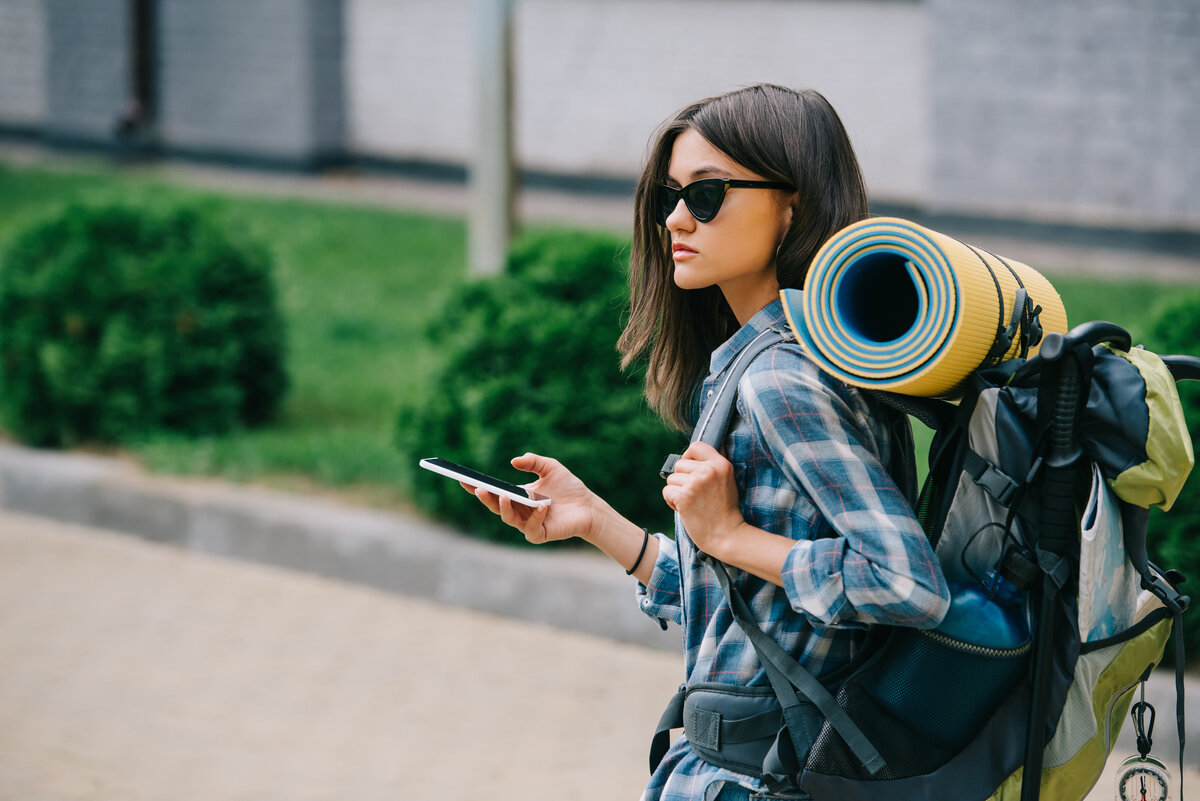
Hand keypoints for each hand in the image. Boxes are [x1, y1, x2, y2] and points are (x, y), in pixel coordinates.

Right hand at [462, 453, 598, 544]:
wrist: (588, 506)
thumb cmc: (568, 487)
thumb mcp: (550, 467)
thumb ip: (533, 461)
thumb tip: (513, 461)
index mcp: (517, 495)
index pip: (493, 492)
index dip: (476, 487)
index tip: (462, 479)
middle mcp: (519, 510)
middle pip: (496, 506)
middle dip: (486, 498)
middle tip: (479, 488)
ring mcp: (527, 523)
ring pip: (509, 519)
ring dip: (505, 508)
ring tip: (504, 495)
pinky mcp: (540, 534)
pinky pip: (531, 528)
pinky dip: (535, 517)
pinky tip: (541, 506)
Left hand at [662, 441, 744, 558]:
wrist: (727, 535)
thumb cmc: (724, 511)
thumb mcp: (726, 481)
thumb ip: (712, 466)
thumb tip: (692, 453)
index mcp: (721, 464)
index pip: (696, 446)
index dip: (688, 456)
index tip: (690, 469)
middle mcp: (708, 470)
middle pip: (679, 464)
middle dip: (682, 479)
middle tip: (695, 495)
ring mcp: (696, 483)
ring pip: (671, 479)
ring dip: (677, 492)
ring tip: (693, 503)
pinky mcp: (684, 496)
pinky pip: (667, 492)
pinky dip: (672, 502)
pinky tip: (685, 510)